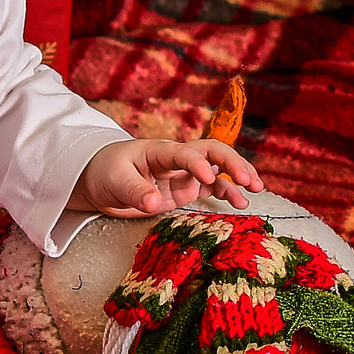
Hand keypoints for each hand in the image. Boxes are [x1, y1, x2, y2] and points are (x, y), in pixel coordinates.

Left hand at [73, 137, 262, 216]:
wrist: (99, 181)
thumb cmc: (105, 172)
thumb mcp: (115, 180)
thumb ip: (134, 190)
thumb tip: (153, 203)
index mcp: (160, 150)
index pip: (184, 153)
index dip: (196, 163)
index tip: (206, 177)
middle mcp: (178, 159)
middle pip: (212, 152)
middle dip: (233, 162)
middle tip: (249, 180)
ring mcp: (184, 174)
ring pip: (218, 169)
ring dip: (237, 176)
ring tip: (255, 191)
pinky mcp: (186, 189)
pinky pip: (212, 188)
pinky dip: (227, 193)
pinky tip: (240, 203)